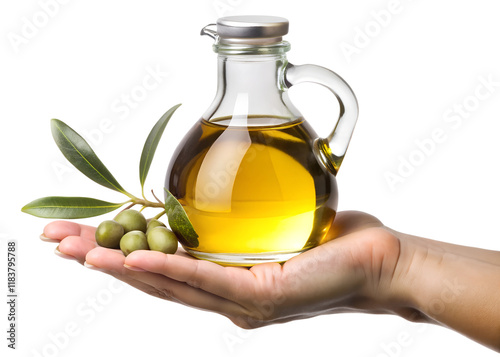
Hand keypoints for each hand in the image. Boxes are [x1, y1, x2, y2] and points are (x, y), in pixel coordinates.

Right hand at [42, 211, 404, 327]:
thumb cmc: (333, 242)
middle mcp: (228, 301)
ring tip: (83, 252)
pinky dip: (170, 271)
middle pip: (155, 280)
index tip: (81, 236)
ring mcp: (244, 304)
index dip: (117, 255)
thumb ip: (240, 227)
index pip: (162, 269)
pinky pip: (209, 282)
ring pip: (172, 285)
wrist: (381, 265)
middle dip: (104, 262)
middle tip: (59, 243)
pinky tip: (137, 260)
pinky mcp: (264, 297)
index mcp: (226, 284)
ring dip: (124, 268)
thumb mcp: (275, 230)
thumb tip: (217, 201)